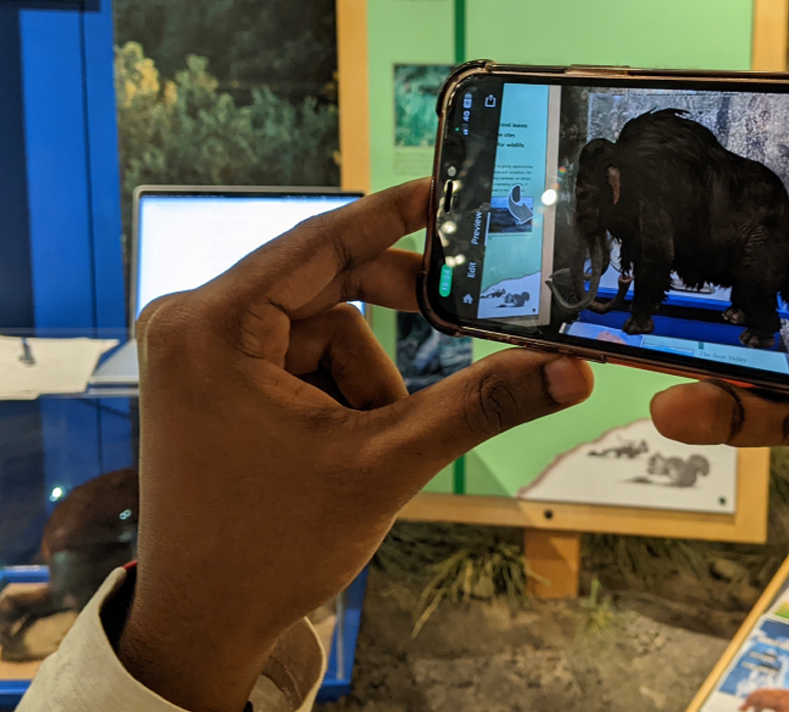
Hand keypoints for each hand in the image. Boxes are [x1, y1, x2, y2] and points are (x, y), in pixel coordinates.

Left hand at [119, 180, 592, 711]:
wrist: (206, 626)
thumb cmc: (268, 548)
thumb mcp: (386, 461)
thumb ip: (480, 404)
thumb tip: (567, 370)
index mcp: (212, 327)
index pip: (319, 243)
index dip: (388, 216)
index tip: (439, 191)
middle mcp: (192, 326)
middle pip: (325, 287)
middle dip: (389, 328)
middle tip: (452, 322)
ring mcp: (198, 355)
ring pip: (322, 330)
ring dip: (363, 381)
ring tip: (360, 445)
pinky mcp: (212, 382)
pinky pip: (299, 358)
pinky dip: (338, 393)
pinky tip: (334, 447)